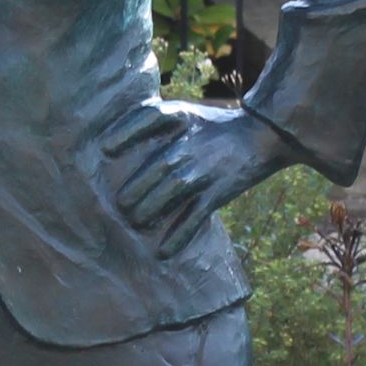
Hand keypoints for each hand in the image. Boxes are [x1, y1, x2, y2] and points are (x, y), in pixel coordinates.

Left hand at [102, 101, 297, 257]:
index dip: (125, 133)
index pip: (149, 118)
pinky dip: (180, 236)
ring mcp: (205, 170)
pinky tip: (164, 252)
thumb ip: (153, 120)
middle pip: (157, 167)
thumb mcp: (184, 112)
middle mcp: (191, 144)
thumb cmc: (211, 125)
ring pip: (172, 193)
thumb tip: (109, 139)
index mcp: (180, 118)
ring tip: (137, 222)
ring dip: (150, 210)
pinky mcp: (218, 193)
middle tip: (122, 205)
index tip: (105, 149)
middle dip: (135, 189)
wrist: (260, 135)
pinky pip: (195, 217)